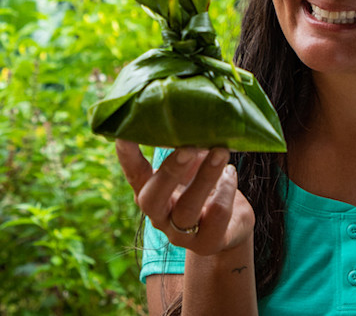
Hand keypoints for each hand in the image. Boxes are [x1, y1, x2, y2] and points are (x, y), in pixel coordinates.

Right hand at [116, 139, 254, 256]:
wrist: (230, 225)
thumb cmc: (205, 186)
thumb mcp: (192, 166)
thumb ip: (187, 146)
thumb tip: (193, 111)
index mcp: (149, 192)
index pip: (134, 174)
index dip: (127, 156)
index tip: (124, 132)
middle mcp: (160, 215)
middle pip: (152, 199)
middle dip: (169, 171)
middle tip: (187, 147)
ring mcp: (181, 233)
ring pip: (187, 208)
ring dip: (205, 176)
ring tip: (221, 150)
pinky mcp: (208, 242)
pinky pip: (217, 216)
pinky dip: (226, 191)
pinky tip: (231, 173)